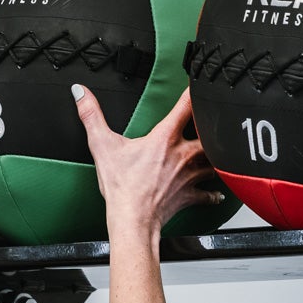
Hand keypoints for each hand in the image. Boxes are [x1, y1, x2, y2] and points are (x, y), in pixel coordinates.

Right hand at [72, 85, 222, 243]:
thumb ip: (91, 115)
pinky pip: (208, 193)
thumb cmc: (122, 187)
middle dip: (212, 127)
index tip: (200, 83)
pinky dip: (214, 192)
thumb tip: (81, 93)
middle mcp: (183, 154)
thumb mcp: (101, 145)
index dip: (195, 91)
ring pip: (214, 162)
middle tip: (215, 120)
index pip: (186, 106)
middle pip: (209, 134)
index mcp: (165, 138)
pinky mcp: (190, 195)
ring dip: (217, 157)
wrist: (133, 219)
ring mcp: (189, 175)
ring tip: (221, 152)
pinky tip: (216, 192)